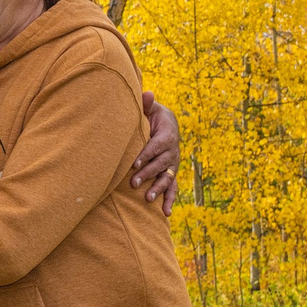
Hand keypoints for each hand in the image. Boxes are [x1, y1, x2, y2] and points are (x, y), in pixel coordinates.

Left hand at [134, 90, 180, 213]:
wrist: (166, 124)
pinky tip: (165, 213)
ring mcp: (173, 164)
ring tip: (147, 198)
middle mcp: (173, 151)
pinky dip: (170, 200)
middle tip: (132, 183)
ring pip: (167, 177)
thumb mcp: (150, 109)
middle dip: (147, 174)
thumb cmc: (153, 116)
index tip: (134, 164)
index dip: (146, 155)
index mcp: (167, 134)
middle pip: (160, 164)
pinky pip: (173, 188)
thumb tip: (147, 94)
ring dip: (157, 189)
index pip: (156, 146)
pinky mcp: (171, 173)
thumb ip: (147, 104)